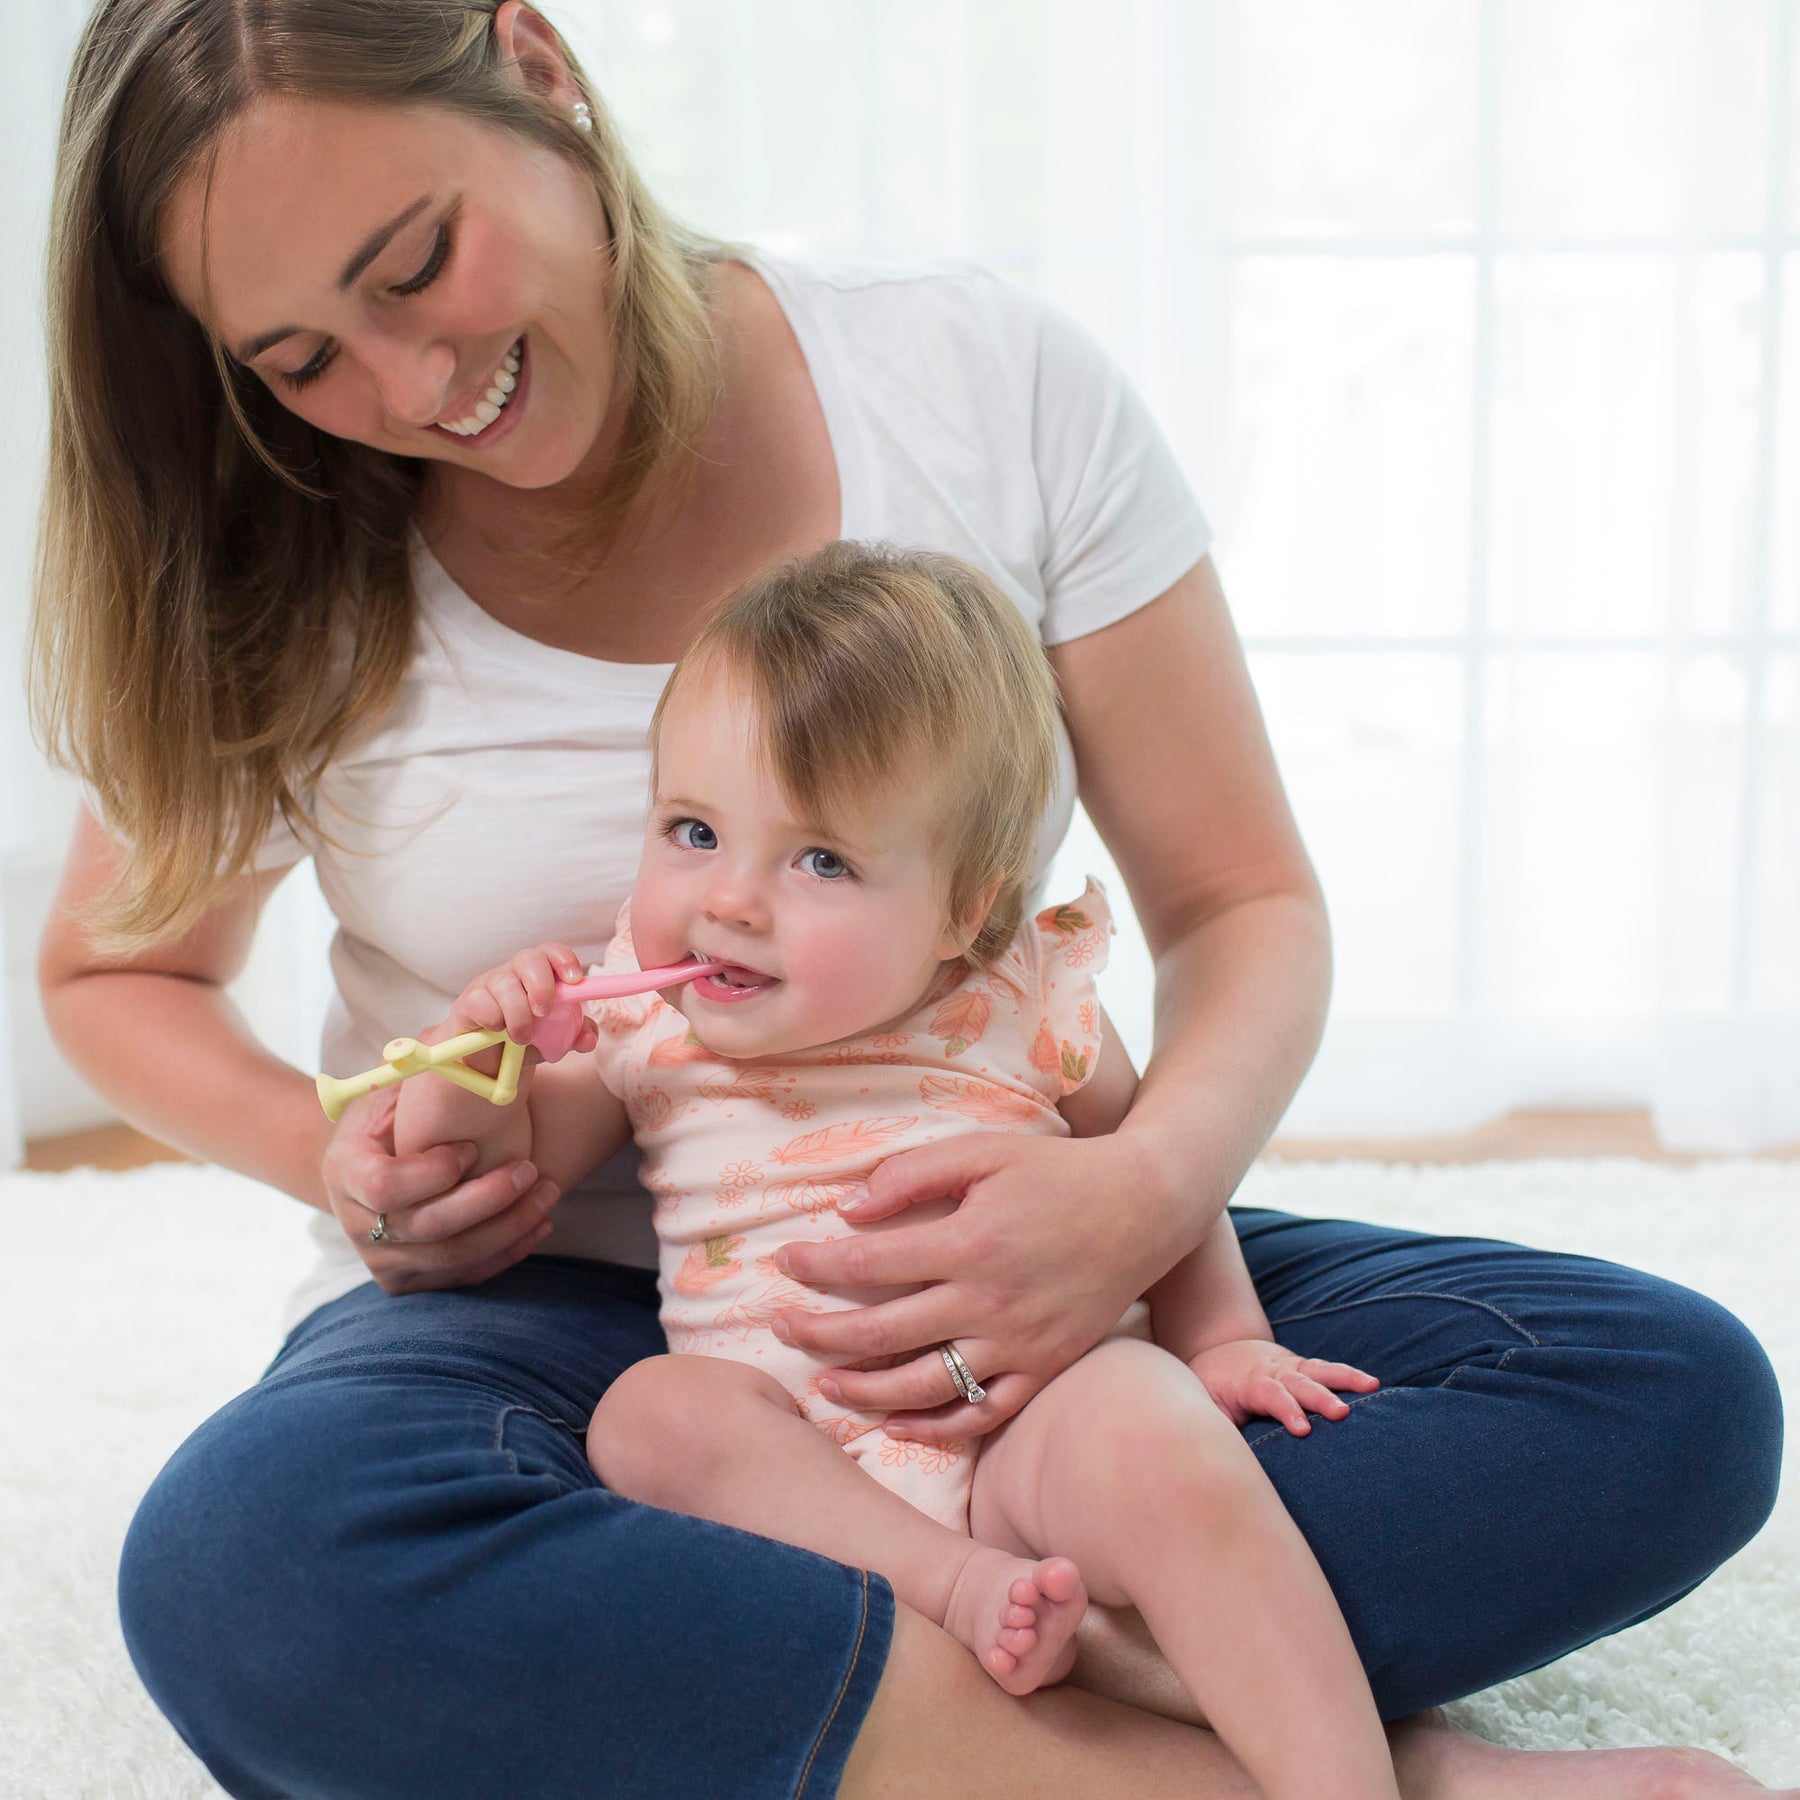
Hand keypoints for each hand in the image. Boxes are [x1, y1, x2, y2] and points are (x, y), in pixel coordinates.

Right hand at [321, 1085, 560, 1294]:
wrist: (366, 1164)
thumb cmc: (391, 1113)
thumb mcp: (395, 1085)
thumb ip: (425, 1068)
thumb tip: (472, 1036)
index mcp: (344, 1170)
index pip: (384, 1187)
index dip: (432, 1173)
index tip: (469, 1148)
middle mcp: (357, 1223)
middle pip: (428, 1228)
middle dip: (488, 1200)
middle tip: (531, 1171)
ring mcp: (381, 1258)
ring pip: (453, 1258)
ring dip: (510, 1226)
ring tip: (549, 1192)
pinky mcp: (409, 1279)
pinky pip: (463, 1276)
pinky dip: (507, 1251)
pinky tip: (540, 1222)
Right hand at [449, 941, 597, 1052]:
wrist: (489, 1058)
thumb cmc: (526, 1036)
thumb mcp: (555, 1038)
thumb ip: (575, 1035)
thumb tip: (588, 1039)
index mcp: (540, 973)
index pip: (552, 952)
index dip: (565, 960)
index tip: (575, 980)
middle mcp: (515, 971)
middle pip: (529, 959)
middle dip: (541, 985)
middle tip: (544, 1012)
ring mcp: (490, 983)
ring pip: (505, 984)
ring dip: (518, 1015)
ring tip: (522, 1037)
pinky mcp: (469, 1000)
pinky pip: (481, 1003)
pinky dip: (493, 1021)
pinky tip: (496, 1031)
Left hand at [770, 1132, 1178, 1441]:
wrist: (1145, 1207)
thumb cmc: (1057, 1171)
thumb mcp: (984, 1149)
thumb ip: (913, 1173)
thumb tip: (848, 1209)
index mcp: (969, 1242)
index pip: (868, 1265)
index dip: (816, 1268)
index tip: (784, 1263)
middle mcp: (989, 1302)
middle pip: (882, 1333)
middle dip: (819, 1334)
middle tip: (781, 1328)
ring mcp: (1018, 1344)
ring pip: (923, 1385)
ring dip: (863, 1389)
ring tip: (824, 1384)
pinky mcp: (1043, 1369)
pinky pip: (980, 1412)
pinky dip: (934, 1424)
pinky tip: (896, 1419)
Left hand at [1188, 1337, 1379, 1435]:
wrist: (1220, 1354)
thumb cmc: (1215, 1391)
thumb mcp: (1209, 1409)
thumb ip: (1221, 1429)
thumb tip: (1227, 1458)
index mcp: (1249, 1383)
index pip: (1269, 1394)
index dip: (1286, 1410)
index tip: (1303, 1430)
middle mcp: (1273, 1371)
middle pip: (1299, 1382)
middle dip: (1320, 1398)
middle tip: (1341, 1414)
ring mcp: (1291, 1367)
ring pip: (1318, 1370)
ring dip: (1344, 1379)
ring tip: (1371, 1387)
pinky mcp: (1304, 1368)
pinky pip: (1328, 1370)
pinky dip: (1350, 1375)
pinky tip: (1373, 1384)